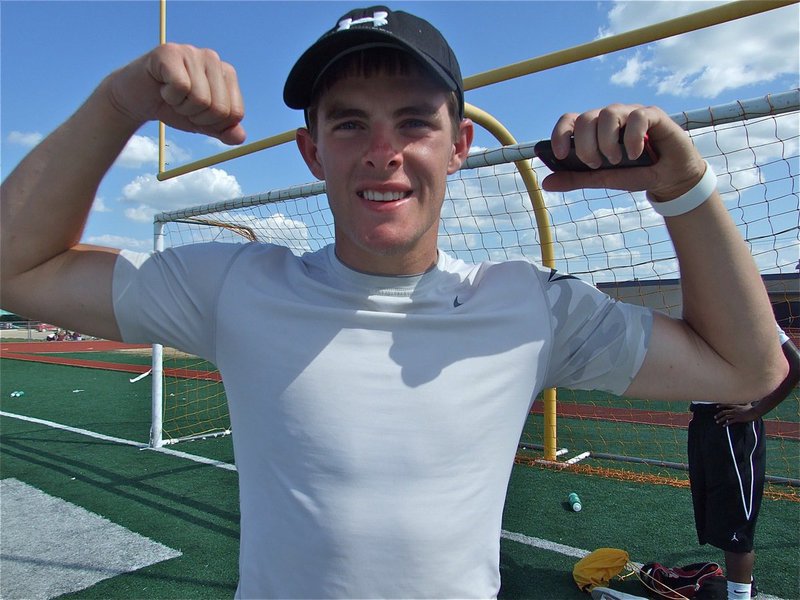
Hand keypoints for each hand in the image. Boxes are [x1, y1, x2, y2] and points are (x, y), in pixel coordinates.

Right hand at [101, 43, 244, 144]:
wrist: (137, 99)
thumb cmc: (173, 107)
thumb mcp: (202, 124)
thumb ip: (223, 131)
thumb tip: (240, 137)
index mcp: (227, 74)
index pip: (235, 113)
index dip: (214, 124)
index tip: (198, 113)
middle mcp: (213, 59)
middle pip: (219, 109)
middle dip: (197, 117)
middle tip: (182, 104)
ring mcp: (192, 52)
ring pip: (200, 99)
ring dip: (182, 106)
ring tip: (172, 95)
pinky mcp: (170, 52)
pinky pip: (181, 88)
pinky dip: (170, 97)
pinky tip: (162, 86)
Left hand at [540, 104, 705, 200]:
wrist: (671, 177)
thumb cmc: (636, 173)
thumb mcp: (605, 179)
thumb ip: (578, 178)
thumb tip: (546, 183)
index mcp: (594, 130)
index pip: (569, 120)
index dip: (560, 134)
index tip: (558, 154)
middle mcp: (610, 118)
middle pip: (586, 118)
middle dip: (585, 145)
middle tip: (595, 164)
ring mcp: (630, 114)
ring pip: (608, 113)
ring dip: (606, 141)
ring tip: (615, 160)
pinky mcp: (652, 114)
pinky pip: (637, 117)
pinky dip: (632, 137)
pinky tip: (635, 154)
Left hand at [714, 402, 760, 425]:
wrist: (755, 412)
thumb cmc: (753, 408)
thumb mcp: (748, 404)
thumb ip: (746, 403)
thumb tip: (749, 402)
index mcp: (736, 406)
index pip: (726, 405)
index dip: (721, 405)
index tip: (716, 406)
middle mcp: (734, 410)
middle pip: (724, 412)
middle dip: (718, 414)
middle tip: (715, 417)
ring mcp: (736, 414)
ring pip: (725, 417)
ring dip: (720, 419)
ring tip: (717, 421)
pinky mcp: (738, 419)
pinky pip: (730, 421)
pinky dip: (726, 424)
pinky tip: (724, 425)